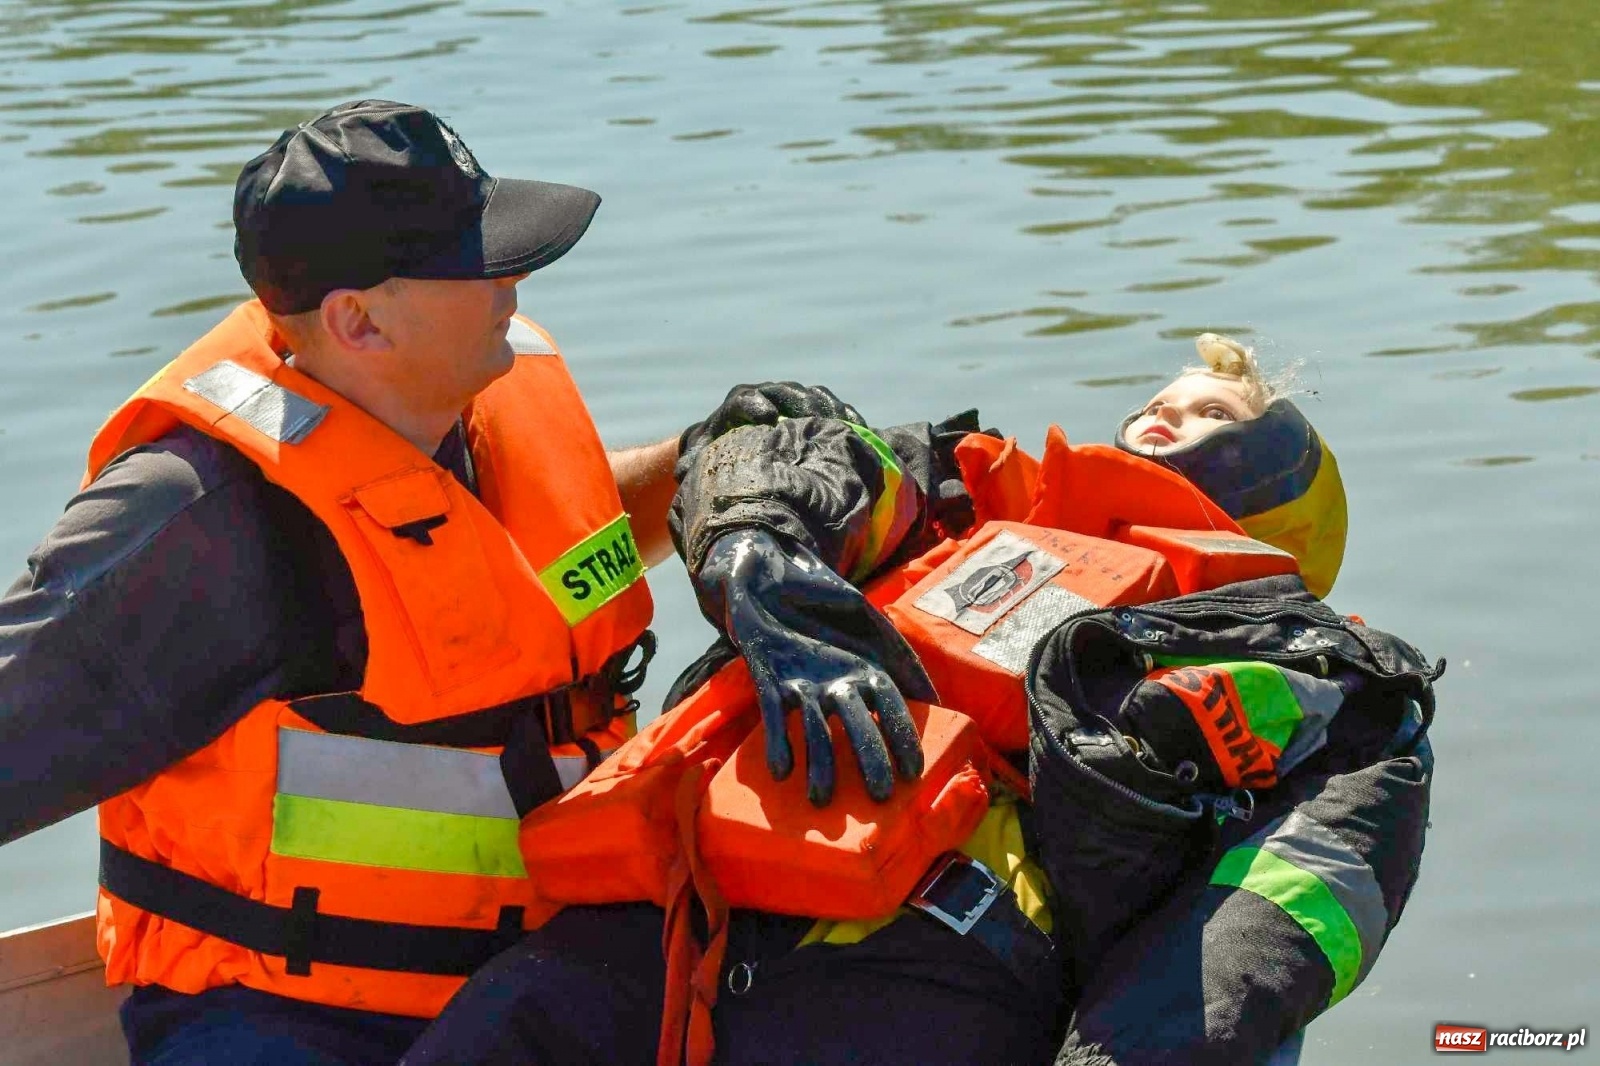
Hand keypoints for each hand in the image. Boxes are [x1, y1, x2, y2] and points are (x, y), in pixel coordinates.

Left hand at [679, 382, 864, 463]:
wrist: (736, 451)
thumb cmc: (716, 458)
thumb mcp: (701, 462)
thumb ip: (694, 464)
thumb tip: (683, 472)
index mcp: (736, 406)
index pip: (745, 398)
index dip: (755, 404)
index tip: (767, 418)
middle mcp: (766, 397)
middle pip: (785, 392)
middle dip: (799, 404)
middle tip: (812, 419)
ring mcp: (791, 402)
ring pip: (811, 396)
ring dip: (827, 409)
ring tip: (842, 425)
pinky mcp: (811, 412)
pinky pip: (831, 408)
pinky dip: (845, 416)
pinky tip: (859, 430)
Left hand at [696, 528, 932, 804]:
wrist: (768, 570)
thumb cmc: (821, 593)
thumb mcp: (866, 615)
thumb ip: (896, 651)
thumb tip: (931, 697)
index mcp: (865, 669)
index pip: (890, 709)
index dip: (901, 739)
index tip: (914, 772)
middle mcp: (837, 685)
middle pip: (855, 728)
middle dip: (867, 760)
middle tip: (878, 796)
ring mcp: (803, 684)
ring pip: (815, 730)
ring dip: (819, 764)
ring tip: (821, 799)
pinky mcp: (769, 679)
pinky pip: (774, 714)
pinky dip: (778, 740)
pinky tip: (781, 771)